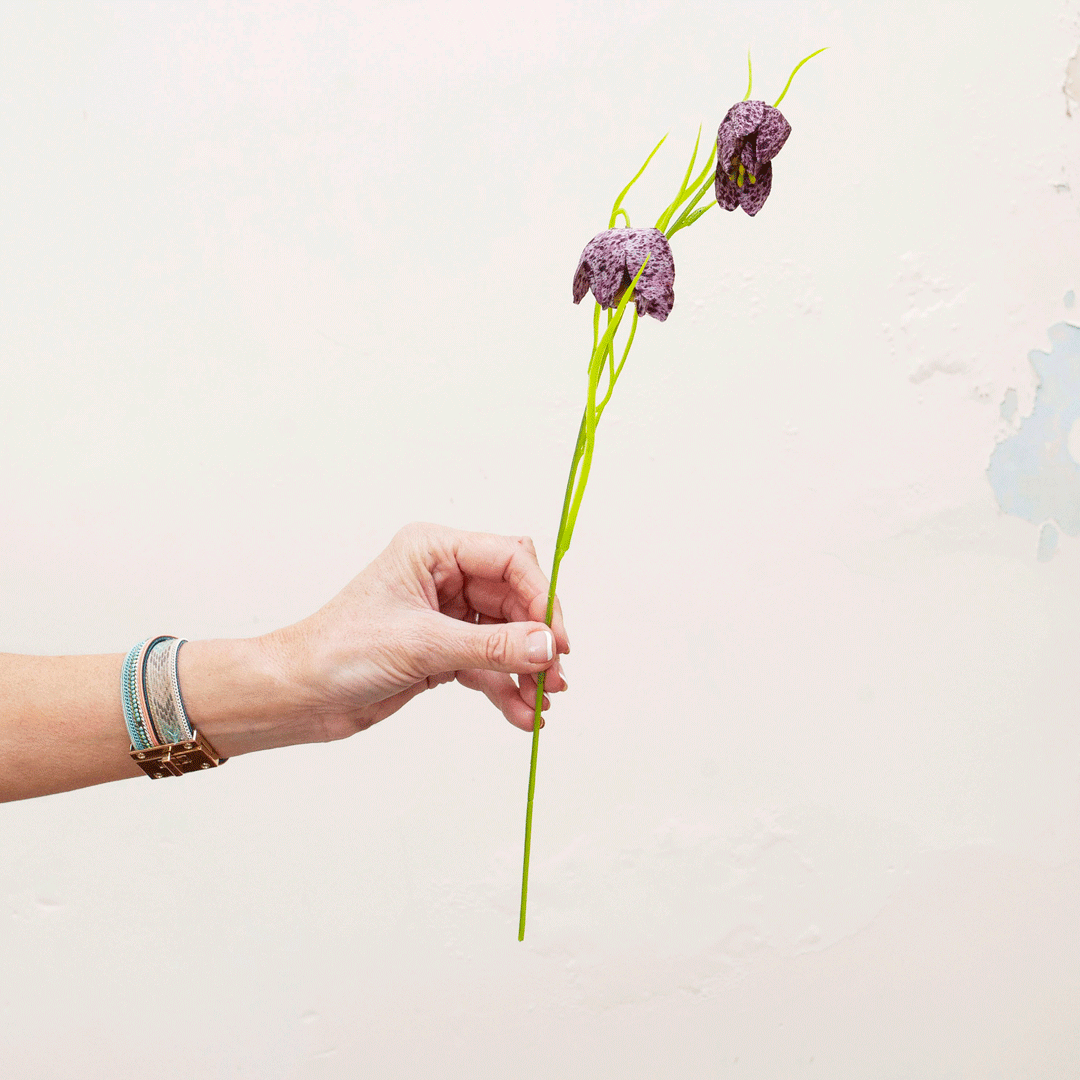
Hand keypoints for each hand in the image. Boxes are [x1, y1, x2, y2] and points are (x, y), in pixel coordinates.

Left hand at [268, 522, 569, 738]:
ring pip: (507, 635)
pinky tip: (522, 716)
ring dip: (526, 668)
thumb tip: (548, 648)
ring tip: (543, 700)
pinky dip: (506, 688)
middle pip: (516, 598)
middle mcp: (444, 575)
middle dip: (538, 638)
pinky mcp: (443, 650)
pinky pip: (489, 664)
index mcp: (433, 550)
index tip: (557, 638)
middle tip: (555, 675)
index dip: (541, 595)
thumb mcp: (422, 645)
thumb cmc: (339, 651)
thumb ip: (492, 646)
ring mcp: (445, 614)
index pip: (509, 558)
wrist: (299, 695)